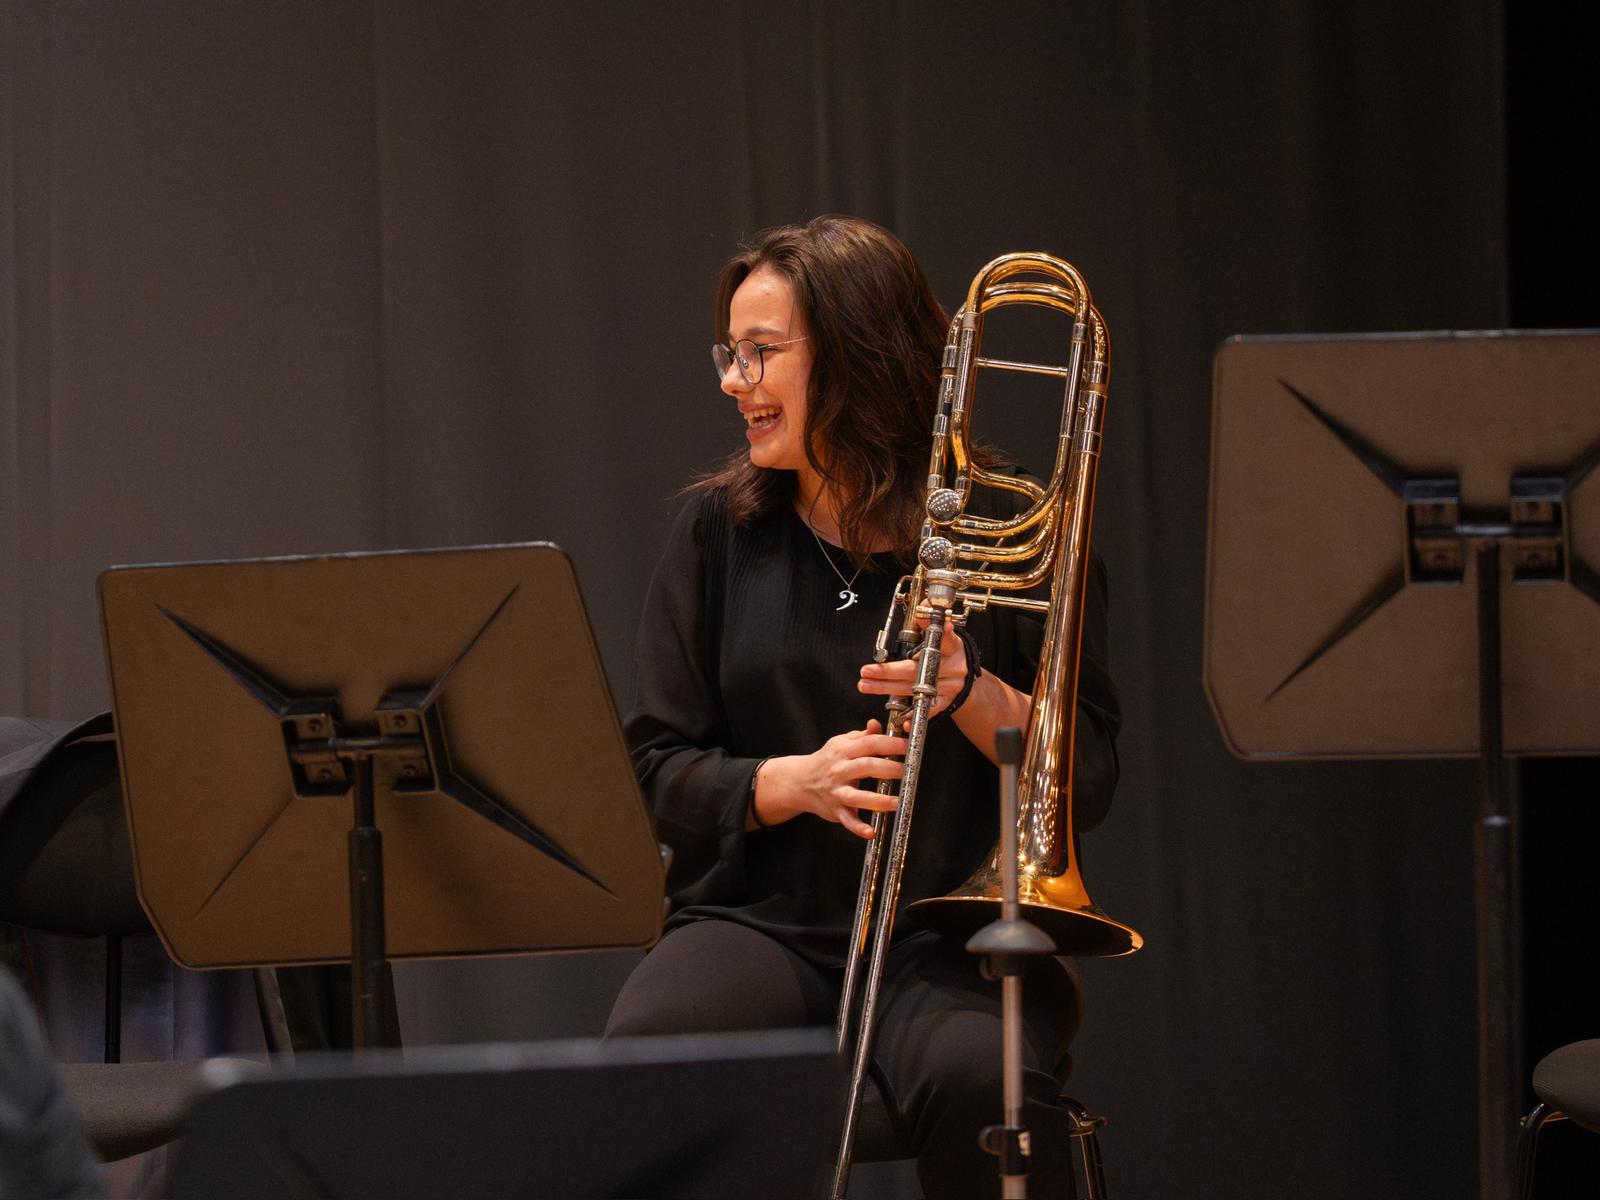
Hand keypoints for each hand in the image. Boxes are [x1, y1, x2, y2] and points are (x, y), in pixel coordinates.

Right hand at [754, 720, 906, 838]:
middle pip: (866, 767)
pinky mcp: (835, 810)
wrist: (800, 782)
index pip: (870, 743)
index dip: (890, 743)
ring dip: (878, 800)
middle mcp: (840, 770)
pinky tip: (871, 832)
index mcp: (844, 751)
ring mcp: (837, 791)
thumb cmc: (827, 761)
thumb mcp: (842, 743)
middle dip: (889, 768)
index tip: (907, 746)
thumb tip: (876, 724)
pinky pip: (847, 820)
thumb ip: (862, 736)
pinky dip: (858, 827)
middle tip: (907, 771)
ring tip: (896, 802)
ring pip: (857, 796)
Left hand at [856, 619, 968, 724]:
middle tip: (866, 671)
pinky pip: (927, 711)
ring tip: (866, 685)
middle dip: (888, 672)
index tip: (925, 619)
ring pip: (914, 689)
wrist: (965, 678)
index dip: (936, 629)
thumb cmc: (949, 654)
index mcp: (951, 647)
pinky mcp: (945, 703)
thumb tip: (925, 606)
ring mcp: (948, 688)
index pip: (944, 636)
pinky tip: (900, 720)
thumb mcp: (944, 636)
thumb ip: (931, 623)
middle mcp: (951, 669)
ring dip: (887, 689)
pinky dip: (913, 716)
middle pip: (915, 670)